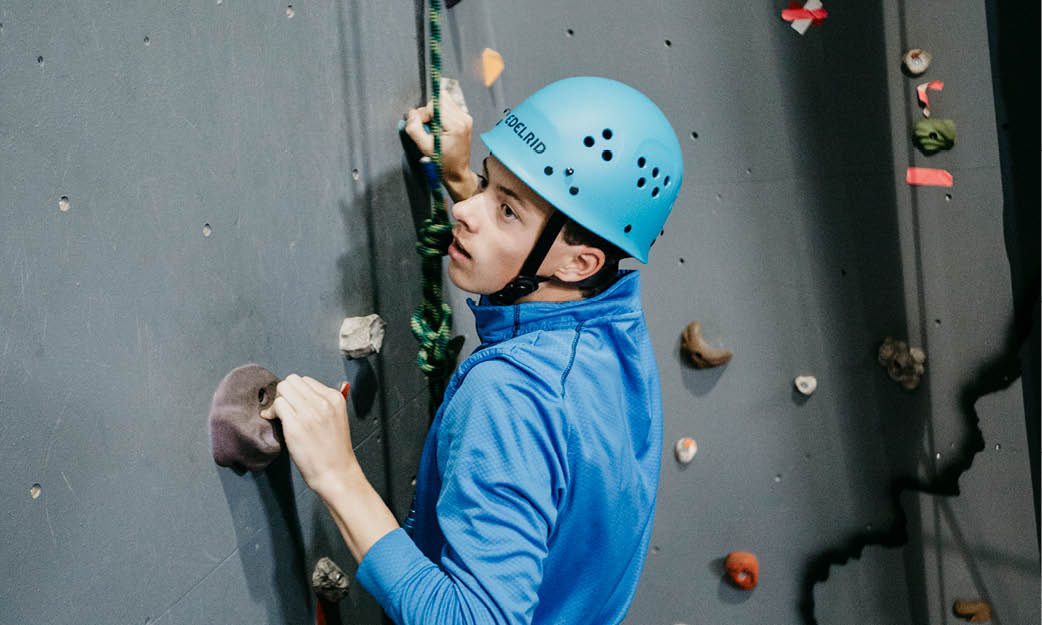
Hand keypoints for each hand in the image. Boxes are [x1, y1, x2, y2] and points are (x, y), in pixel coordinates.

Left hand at [260, 374, 356, 495]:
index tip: (293, 404)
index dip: (297, 392)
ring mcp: (309, 412)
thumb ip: (322, 404)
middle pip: (293, 380)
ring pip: (284, 388)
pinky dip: (271, 411)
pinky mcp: (296, 424)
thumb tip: (298, 395)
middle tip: (283, 407)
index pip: (307, 380)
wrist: (336, 472)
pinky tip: (272, 419)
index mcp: (335, 398)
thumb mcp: (337, 418)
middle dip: (285, 392)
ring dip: (278, 400)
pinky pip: (278, 404)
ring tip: (278, 414)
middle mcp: (323, 402)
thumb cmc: (334, 450)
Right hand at [404, 87, 479, 200]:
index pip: (434, 106)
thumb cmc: (442, 162)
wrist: (457, 171)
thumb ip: (415, 129)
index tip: (423, 128)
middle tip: (428, 127)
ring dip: (435, 111)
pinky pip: (449, 106)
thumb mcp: (424, 148)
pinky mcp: (465, 118)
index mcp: (456, 125)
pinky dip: (441, 113)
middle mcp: (463, 118)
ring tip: (434, 128)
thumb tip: (412, 113)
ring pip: (444, 100)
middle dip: (429, 111)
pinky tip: (440, 127)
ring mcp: (466, 117)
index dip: (423, 115)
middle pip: (440, 99)